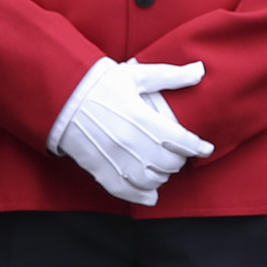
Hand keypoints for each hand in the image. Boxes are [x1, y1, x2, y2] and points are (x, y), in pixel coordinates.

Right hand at [51, 58, 213, 205]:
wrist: (62, 95)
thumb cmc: (101, 83)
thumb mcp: (137, 75)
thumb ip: (171, 76)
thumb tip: (199, 70)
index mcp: (143, 118)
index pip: (181, 141)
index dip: (197, 147)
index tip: (205, 148)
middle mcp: (131, 143)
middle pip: (169, 163)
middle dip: (178, 160)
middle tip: (179, 153)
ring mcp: (115, 159)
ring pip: (150, 181)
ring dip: (162, 176)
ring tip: (163, 168)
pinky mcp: (99, 170)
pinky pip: (125, 192)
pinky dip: (141, 196)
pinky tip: (150, 195)